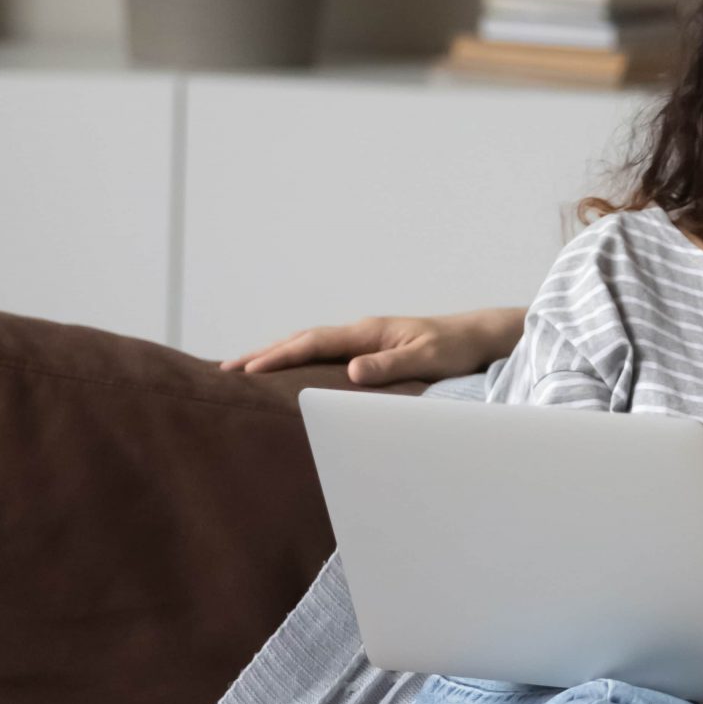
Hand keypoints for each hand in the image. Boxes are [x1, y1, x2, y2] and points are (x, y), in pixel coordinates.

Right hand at [220, 308, 519, 385]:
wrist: (477, 336)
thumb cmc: (455, 347)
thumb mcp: (426, 358)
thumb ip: (390, 365)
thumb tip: (351, 371)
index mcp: (367, 331)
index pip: (312, 343)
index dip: (278, 357)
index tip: (247, 370)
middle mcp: (360, 331)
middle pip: (301, 340)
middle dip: (263, 353)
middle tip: (225, 369)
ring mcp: (363, 339)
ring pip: (309, 344)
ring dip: (277, 355)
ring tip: (243, 369)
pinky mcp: (369, 349)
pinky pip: (324, 352)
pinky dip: (299, 359)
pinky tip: (290, 372)